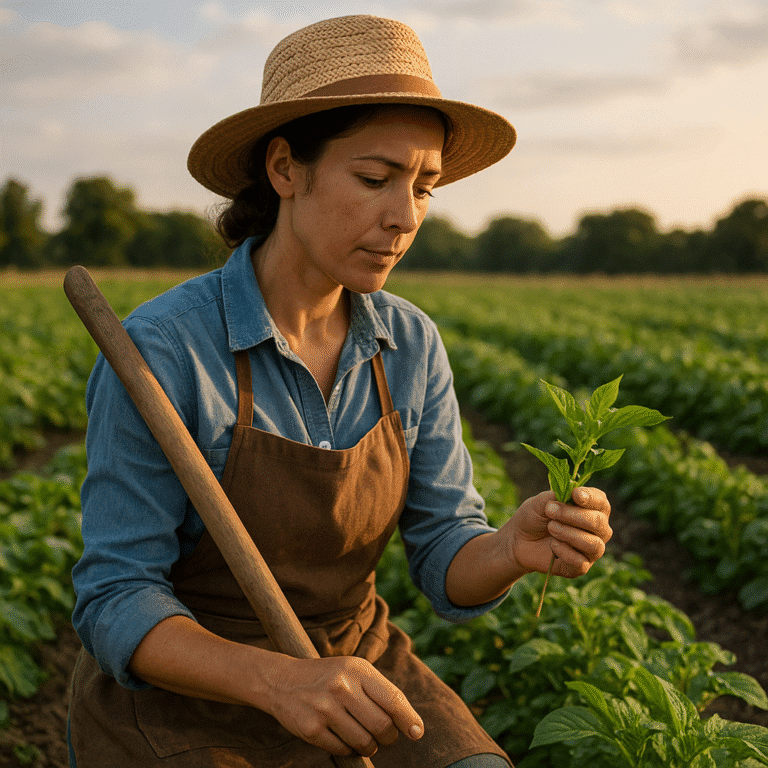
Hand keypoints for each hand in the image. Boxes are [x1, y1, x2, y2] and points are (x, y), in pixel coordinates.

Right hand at [264, 654, 422, 757]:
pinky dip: (348, 749)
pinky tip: (341, 735)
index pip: (393, 699)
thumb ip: (380, 691)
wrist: (283, 680)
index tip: (417, 732)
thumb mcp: (353, 671)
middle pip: (382, 726)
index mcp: (356, 669)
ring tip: (362, 736)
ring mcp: (325, 708)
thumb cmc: (329, 677)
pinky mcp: (311, 729)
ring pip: (364, 742)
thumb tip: (411, 723)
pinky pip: (343, 750)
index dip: (409, 719)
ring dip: (369, 746)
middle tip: (383, 735)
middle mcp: (341, 686)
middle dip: (388, 736)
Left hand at [504, 486, 611, 577]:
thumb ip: (555, 497)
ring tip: (551, 527)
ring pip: (594, 544)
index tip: (575, 495)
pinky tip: (552, 545)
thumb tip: (569, 494)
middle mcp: (597, 529)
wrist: (519, 540)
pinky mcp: (581, 567)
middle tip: (550, 511)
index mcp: (591, 508)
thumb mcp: (539, 502)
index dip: (590, 498)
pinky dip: (565, 552)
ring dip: (570, 534)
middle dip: (573, 515)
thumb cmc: (534, 517)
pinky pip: (581, 561)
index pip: (601, 502)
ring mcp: (591, 549)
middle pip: (598, 522)